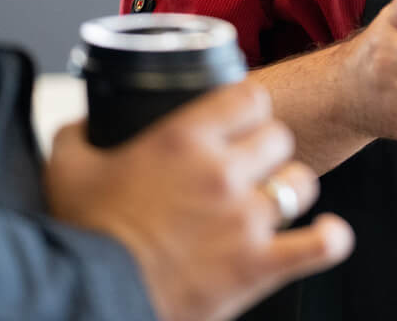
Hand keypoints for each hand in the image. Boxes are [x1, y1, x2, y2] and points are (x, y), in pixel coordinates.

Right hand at [46, 77, 353, 320]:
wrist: (93, 298)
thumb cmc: (82, 236)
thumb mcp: (67, 170)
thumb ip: (77, 135)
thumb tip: (80, 124)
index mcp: (183, 140)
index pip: (249, 98)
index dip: (248, 107)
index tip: (241, 119)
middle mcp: (222, 172)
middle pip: (278, 137)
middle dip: (267, 149)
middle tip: (249, 165)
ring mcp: (245, 219)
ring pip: (301, 183)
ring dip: (289, 189)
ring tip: (273, 199)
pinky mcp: (258, 265)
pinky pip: (320, 246)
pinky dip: (329, 239)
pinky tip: (327, 234)